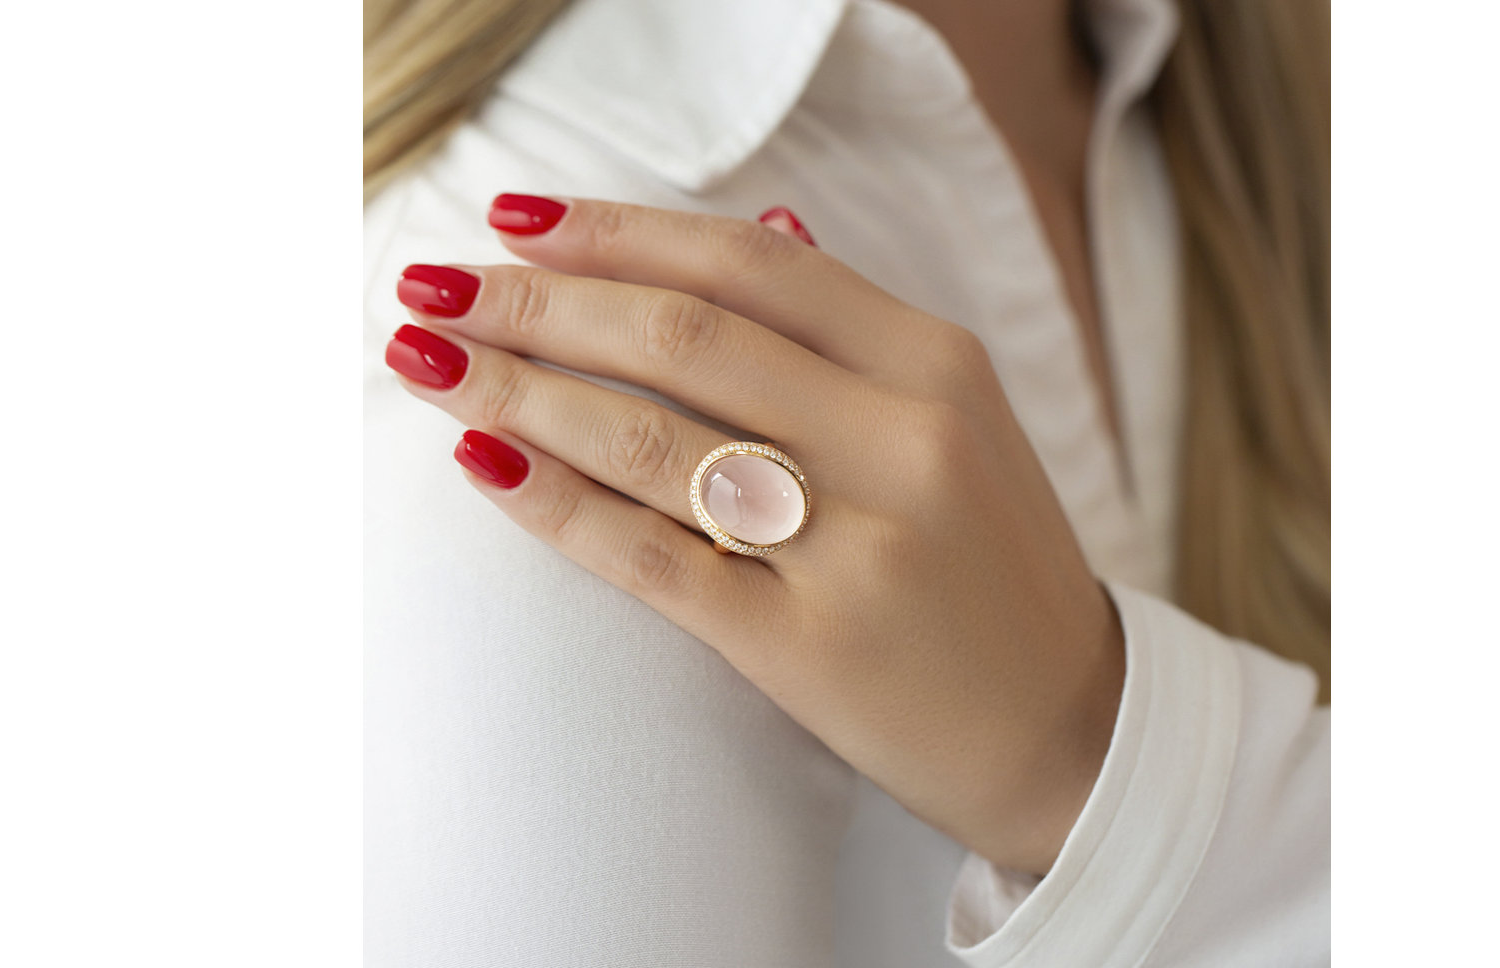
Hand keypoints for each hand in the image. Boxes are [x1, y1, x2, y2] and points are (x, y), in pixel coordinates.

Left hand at [385, 196, 1123, 874]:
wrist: (1072, 732)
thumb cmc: (993, 566)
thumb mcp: (962, 421)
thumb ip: (857, 328)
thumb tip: (764, 220)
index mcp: (937, 366)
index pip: (749, 263)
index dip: (618, 231)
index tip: (516, 219)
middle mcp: (903, 441)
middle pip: (683, 337)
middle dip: (537, 301)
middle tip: (434, 283)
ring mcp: (858, 547)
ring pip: (652, 440)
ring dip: (519, 389)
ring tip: (427, 359)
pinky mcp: (809, 649)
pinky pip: (652, 558)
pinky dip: (555, 504)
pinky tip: (484, 462)